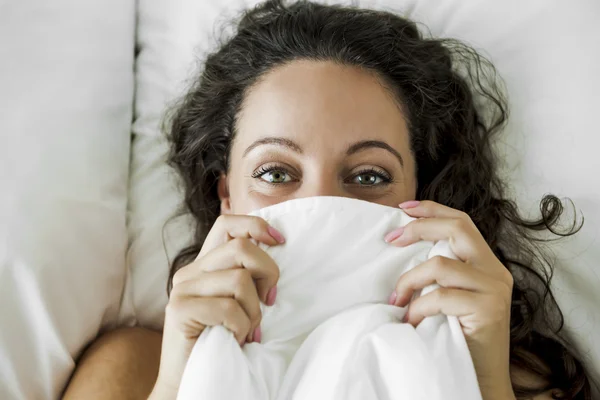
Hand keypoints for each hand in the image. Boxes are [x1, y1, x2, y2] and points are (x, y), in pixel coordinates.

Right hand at [151, 215, 283, 397]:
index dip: (256, 225)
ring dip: (253, 312)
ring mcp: (183, 289)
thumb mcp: (240, 302)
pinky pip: (229, 308)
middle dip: (268, 274)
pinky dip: (241, 327)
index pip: (227, 224)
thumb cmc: (223, 342)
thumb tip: (276, 249)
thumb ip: (248, 277)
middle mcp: (190, 271)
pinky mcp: (180, 309)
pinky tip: (235, 340)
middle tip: (268, 302)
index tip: (280, 241)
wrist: (192, 381)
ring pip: (240, 280)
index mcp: (205, 265)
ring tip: (246, 330)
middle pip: (242, 248)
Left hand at [385, 200, 514, 399]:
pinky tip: (411, 322)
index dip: (432, 209)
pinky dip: (418, 308)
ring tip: (396, 301)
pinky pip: (440, 297)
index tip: (402, 208)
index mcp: (486, 263)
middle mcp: (495, 271)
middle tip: (391, 239)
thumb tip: (402, 245)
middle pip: (457, 228)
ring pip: (440, 265)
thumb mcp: (449, 296)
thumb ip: (440, 272)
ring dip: (409, 281)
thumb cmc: (457, 336)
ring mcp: (494, 289)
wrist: (480, 377)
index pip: (461, 222)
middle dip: (419, 228)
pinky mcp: (488, 310)